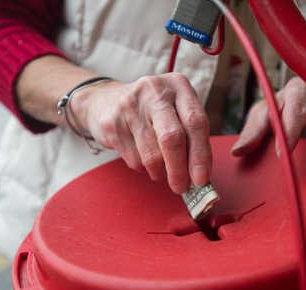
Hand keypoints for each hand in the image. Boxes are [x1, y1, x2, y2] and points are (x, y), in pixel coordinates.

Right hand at [72, 73, 211, 193]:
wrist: (104, 101)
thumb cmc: (151, 112)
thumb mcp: (175, 111)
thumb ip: (191, 136)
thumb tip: (200, 176)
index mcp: (178, 85)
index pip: (196, 122)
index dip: (201, 155)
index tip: (201, 179)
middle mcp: (155, 90)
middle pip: (172, 138)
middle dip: (179, 170)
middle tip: (181, 188)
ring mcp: (130, 105)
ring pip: (152, 155)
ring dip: (160, 172)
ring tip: (161, 171)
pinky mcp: (112, 123)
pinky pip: (134, 159)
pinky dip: (142, 167)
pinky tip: (141, 156)